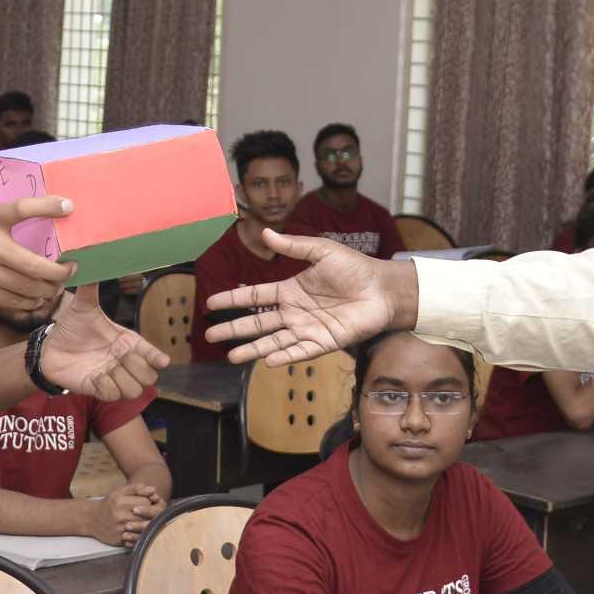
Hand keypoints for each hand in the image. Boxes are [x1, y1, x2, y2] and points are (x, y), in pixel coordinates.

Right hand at [0, 178, 76, 308]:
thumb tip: (0, 163)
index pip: (21, 209)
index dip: (47, 206)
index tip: (68, 206)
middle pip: (35, 265)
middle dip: (60, 270)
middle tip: (72, 266)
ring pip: (27, 287)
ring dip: (49, 289)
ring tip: (58, 284)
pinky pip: (13, 300)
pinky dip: (31, 301)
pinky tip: (39, 297)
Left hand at [39, 288, 168, 402]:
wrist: (49, 348)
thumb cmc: (71, 328)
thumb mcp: (82, 307)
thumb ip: (90, 288)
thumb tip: (88, 261)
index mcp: (126, 341)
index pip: (151, 353)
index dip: (157, 357)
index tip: (162, 360)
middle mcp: (123, 361)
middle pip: (149, 376)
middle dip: (138, 369)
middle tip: (120, 359)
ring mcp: (113, 377)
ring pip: (135, 390)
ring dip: (123, 380)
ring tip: (106, 369)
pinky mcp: (100, 390)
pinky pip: (114, 396)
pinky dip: (106, 388)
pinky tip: (95, 377)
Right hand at [89, 481, 163, 544]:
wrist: (92, 519)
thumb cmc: (109, 504)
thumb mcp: (120, 491)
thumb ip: (137, 488)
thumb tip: (153, 490)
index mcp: (120, 502)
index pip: (146, 502)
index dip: (150, 501)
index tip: (148, 501)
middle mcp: (120, 516)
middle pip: (147, 516)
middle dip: (151, 513)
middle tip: (149, 511)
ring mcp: (121, 530)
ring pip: (144, 528)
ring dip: (148, 524)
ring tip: (146, 520)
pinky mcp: (121, 540)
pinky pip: (137, 538)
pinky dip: (141, 534)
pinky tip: (140, 529)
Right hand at [203, 232, 407, 364]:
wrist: (383, 288)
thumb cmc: (355, 268)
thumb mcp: (322, 251)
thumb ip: (294, 246)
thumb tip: (266, 232)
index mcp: (291, 290)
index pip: (255, 296)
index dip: (233, 300)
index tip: (210, 303)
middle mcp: (294, 312)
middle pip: (258, 323)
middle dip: (234, 329)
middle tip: (210, 335)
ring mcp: (307, 329)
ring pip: (273, 341)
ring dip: (252, 349)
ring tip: (230, 356)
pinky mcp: (324, 342)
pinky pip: (299, 351)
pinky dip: (283, 356)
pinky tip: (266, 360)